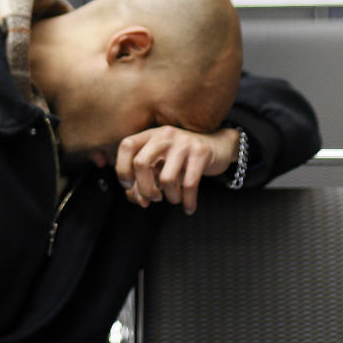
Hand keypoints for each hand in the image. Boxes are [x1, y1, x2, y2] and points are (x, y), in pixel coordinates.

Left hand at [115, 125, 238, 214]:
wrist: (219, 145)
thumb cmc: (183, 160)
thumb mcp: (162, 165)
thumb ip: (145, 181)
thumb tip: (138, 199)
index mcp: (151, 135)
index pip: (126, 146)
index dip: (123, 168)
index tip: (130, 186)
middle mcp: (165, 135)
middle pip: (141, 163)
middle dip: (144, 188)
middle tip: (154, 197)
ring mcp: (184, 143)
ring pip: (166, 178)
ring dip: (170, 196)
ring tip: (174, 198)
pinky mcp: (201, 153)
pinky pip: (190, 184)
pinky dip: (188, 201)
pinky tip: (189, 207)